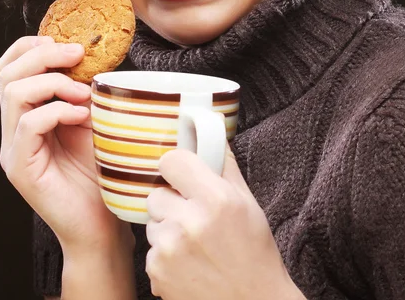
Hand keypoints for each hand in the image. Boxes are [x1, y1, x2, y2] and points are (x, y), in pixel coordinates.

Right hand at [0, 36, 132, 253]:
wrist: (101, 224)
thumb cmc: (102, 171)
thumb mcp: (93, 119)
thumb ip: (82, 91)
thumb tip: (92, 56)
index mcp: (26, 114)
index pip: (9, 67)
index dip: (31, 46)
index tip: (67, 45)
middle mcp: (13, 129)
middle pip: (6, 73)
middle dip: (43, 55)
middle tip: (78, 55)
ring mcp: (12, 149)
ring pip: (13, 93)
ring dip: (53, 82)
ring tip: (83, 94)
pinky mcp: (20, 167)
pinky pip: (28, 124)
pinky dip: (57, 110)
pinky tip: (81, 116)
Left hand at [145, 144, 303, 299]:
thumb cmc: (254, 253)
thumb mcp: (248, 203)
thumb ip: (224, 165)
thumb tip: (211, 132)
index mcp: (215, 199)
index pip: (171, 161)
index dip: (176, 166)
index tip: (181, 174)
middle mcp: (189, 222)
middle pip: (156, 194)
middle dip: (171, 202)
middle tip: (192, 216)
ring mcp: (170, 250)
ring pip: (152, 223)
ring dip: (167, 229)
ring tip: (194, 244)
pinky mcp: (157, 273)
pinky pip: (151, 251)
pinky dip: (164, 256)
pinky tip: (188, 264)